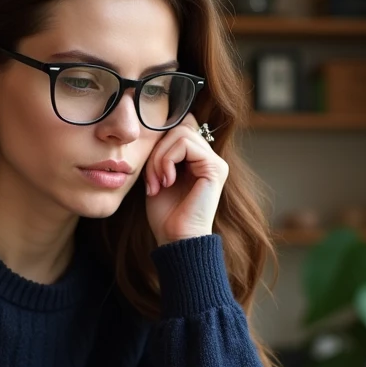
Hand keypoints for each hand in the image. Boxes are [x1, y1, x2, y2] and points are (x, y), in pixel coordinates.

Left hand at [144, 114, 229, 246]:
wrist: (176, 239)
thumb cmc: (166, 214)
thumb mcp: (157, 176)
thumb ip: (161, 153)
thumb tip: (157, 126)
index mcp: (198, 160)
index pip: (179, 129)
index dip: (159, 144)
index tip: (150, 174)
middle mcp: (209, 158)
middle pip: (178, 128)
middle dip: (157, 152)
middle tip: (151, 180)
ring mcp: (215, 162)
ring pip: (180, 133)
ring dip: (160, 158)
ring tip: (157, 183)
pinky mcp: (215, 167)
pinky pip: (185, 144)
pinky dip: (167, 161)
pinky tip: (167, 182)